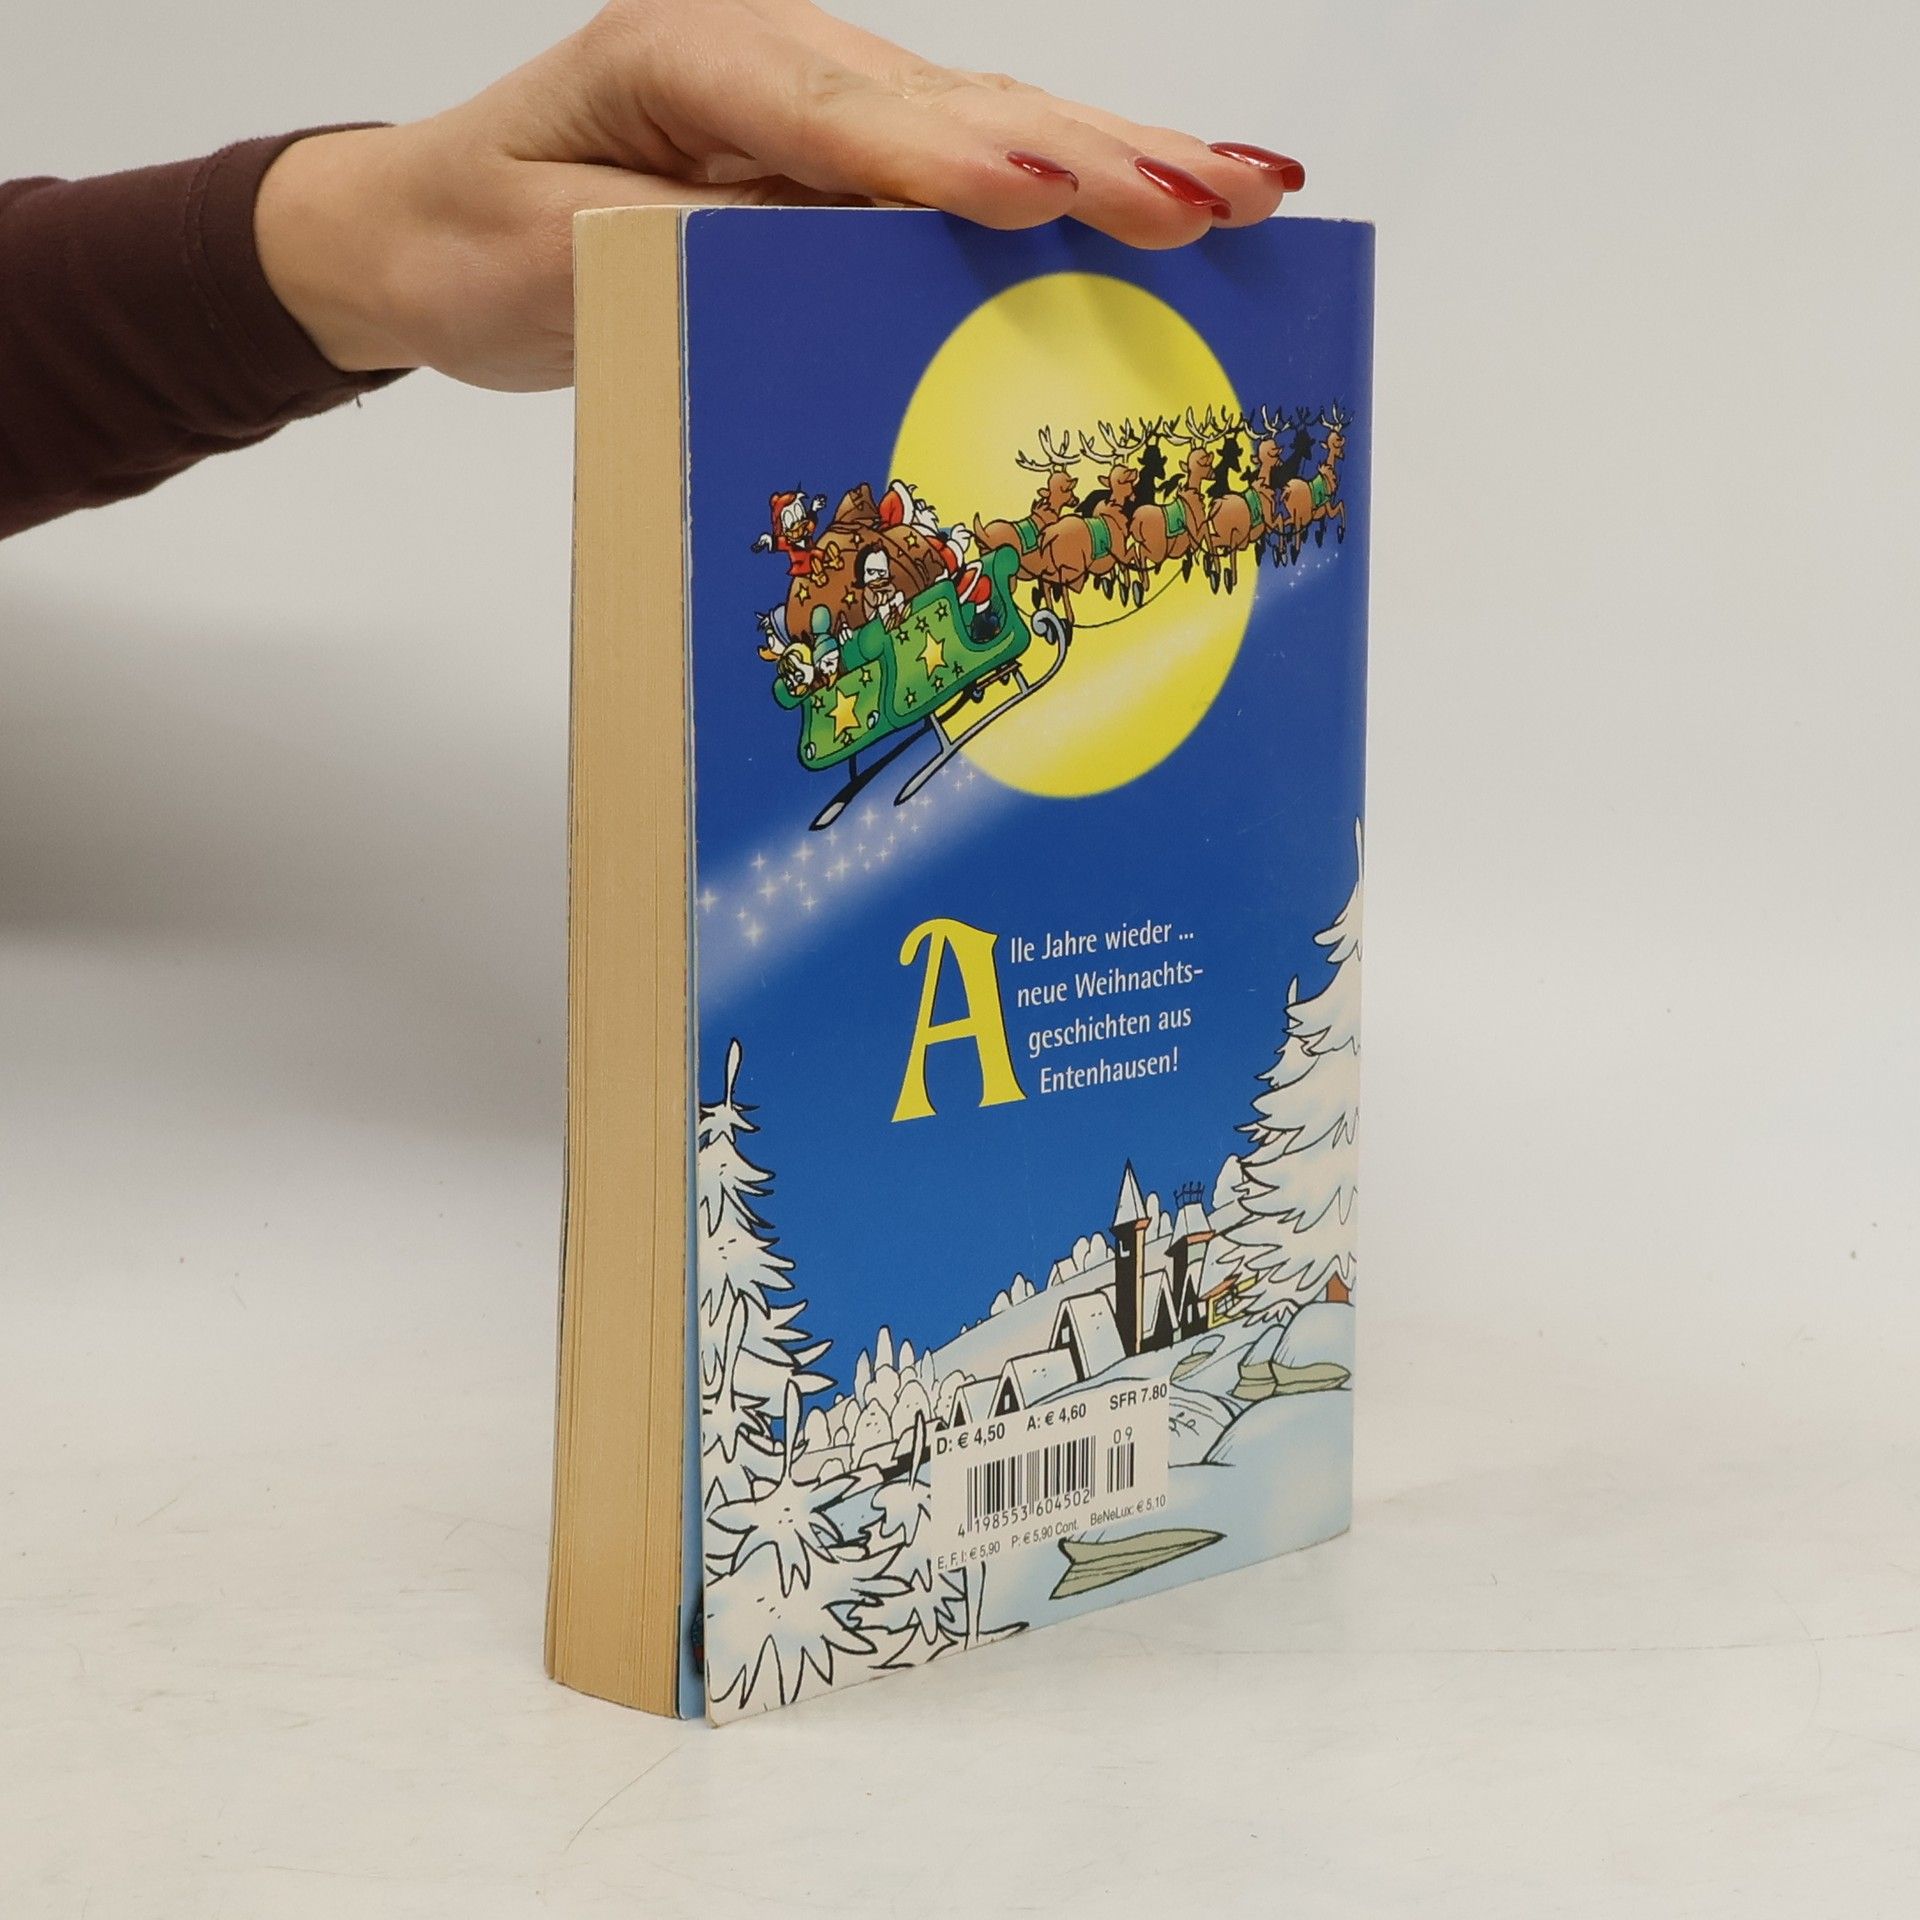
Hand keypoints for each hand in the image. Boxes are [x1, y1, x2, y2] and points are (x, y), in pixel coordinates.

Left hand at [254, 0, 1304, 391]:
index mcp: (687, 59)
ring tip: (1244, 191)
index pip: (837, 114)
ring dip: (1120, 160)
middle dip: (1094, 155)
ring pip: (988, 123)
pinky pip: (969, 164)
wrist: (426, 227)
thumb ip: (695, 245)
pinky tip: (1170, 196)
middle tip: (1219, 200)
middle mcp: (772, 58)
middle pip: (954, 105)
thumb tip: (838, 254)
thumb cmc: (476, 241)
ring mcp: (817, 100)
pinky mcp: (839, 154)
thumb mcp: (558, 261)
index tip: (1054, 191)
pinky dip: (1074, 183)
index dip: (952, 159)